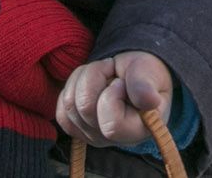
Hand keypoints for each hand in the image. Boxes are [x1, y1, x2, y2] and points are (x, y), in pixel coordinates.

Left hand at [56, 51, 173, 147]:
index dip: (112, 94)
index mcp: (137, 131)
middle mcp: (112, 140)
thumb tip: (149, 100)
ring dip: (83, 77)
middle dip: (96, 76)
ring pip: (70, 103)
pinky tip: (91, 82)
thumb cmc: (145, 74)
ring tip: (103, 74)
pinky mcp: (76, 127)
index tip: (121, 81)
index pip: (111, 124)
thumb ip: (145, 86)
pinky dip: (72, 85)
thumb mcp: (150, 73)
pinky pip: (62, 106)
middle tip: (112, 70)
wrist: (134, 72)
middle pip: (85, 108)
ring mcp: (91, 135)